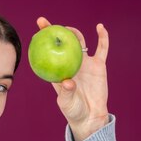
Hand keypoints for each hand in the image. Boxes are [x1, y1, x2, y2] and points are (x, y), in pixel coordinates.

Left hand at [36, 17, 109, 140]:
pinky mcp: (99, 65)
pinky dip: (102, 37)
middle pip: (62, 43)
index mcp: (58, 71)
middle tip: (47, 24)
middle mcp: (70, 64)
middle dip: (55, 32)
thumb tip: (68, 81)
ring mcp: (85, 63)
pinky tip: (100, 27)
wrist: (90, 117)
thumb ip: (67, 92)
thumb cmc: (74, 111)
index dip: (43, 38)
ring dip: (74, 34)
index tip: (38, 26)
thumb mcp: (67, 103)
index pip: (48, 52)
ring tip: (69, 31)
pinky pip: (102, 48)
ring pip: (79, 43)